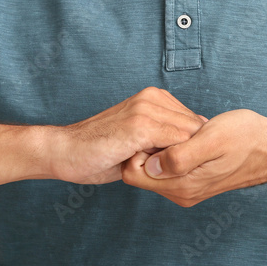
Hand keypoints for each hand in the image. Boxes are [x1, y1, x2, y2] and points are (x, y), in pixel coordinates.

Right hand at [46, 86, 207, 184]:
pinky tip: (147, 169)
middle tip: (161, 169)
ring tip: (151, 167)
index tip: (171, 164)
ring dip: (178, 159)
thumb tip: (199, 142)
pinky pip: (176, 146)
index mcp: (155, 96)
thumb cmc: (102, 150)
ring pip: (190, 138)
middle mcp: (153, 97)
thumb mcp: (140, 139)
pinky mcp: (140, 126)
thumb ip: (166, 135)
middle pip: (196, 130)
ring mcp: (146, 109)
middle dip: (188, 153)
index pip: (196, 123)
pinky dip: (170, 163)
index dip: (190, 148)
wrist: (66, 151)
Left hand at [121, 108, 266, 205]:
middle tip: (170, 128)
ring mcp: (187, 190)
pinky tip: (189, 139)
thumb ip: (179, 156)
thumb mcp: (212, 139)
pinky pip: (168, 170)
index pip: (133, 173)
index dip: (138, 147)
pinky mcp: (193, 183)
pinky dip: (171, 153)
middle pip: (140, 173)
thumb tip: (151, 163)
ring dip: (160, 149)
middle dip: (148, 148)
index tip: (157, 130)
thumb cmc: (246, 138)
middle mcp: (181, 193)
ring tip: (184, 133)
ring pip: (154, 171)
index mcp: (182, 185)